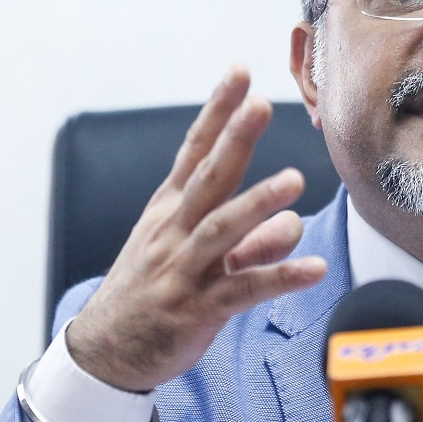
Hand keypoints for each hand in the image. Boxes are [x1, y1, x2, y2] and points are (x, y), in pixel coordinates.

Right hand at [65, 65, 327, 391]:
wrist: (107, 351)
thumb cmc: (156, 288)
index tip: (239, 71)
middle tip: (262, 105)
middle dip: (235, 139)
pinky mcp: (197, 309)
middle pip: (208, 178)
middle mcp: (175, 231)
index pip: (195, 149)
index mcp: (171, 208)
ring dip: (258, 203)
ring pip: (223, 230)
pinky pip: (244, 290)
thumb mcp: (193, 251)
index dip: (217, 111)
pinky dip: (280, 277)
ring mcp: (184, 270)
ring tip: (295, 180)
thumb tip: (291, 221)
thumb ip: (248, 235)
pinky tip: (315, 269)